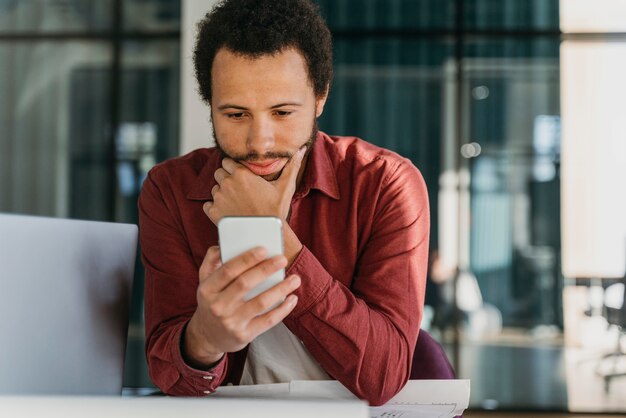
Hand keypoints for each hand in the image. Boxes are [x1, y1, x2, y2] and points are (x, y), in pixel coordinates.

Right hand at [183, 246, 300, 368]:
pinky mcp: (244, 335)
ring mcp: (231, 322)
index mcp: (207, 289)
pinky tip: (292, 298)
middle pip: (245, 283)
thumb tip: (224, 245)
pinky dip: (283, 309)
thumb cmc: (211, 302)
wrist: (207, 337)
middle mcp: (218, 306)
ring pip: (261, 302)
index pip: (228, 270)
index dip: (247, 259)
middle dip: (266, 269)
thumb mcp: (204, 282)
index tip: (264, 249)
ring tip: (295, 279)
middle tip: (282, 259)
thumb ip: (212, 261)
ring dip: (281, 289)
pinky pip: (268, 321)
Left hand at [204, 146, 306, 223]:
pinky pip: (208, 204)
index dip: (234, 168)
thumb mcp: (286, 186)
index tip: (242, 177)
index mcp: (241, 173)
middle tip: (240, 190)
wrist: (266, 234)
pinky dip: (215, 207)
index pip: (227, 162)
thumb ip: (292, 165)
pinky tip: (228, 212)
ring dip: (222, 193)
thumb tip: (302, 149)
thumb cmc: (276, 210)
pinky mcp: (214, 213)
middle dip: (226, 179)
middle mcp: (228, 183)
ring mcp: (219, 198)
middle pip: (219, 173)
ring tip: (236, 203)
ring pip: (214, 189)